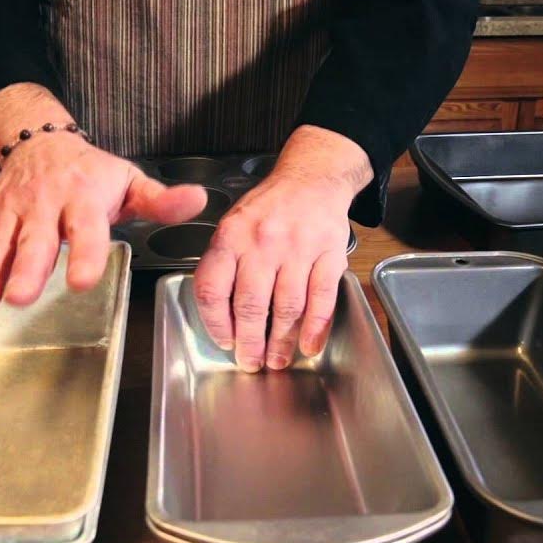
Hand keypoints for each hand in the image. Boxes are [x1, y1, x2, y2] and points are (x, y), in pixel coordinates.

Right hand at [0, 85, 205, 307]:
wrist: (41, 140)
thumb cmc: (91, 173)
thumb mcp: (129, 182)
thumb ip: (161, 201)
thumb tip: (198, 200)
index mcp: (83, 200)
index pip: (87, 229)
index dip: (86, 255)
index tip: (84, 281)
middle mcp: (45, 206)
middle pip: (35, 241)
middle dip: (27, 270)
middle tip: (20, 298)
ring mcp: (12, 211)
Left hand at [193, 126, 370, 371]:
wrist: (312, 179)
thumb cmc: (268, 210)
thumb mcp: (232, 226)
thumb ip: (224, 265)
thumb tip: (222, 317)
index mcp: (230, 236)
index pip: (213, 289)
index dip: (216, 324)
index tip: (224, 342)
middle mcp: (262, 242)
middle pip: (250, 305)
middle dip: (249, 343)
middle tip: (250, 363)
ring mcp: (298, 248)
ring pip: (286, 306)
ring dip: (281, 341)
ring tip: (277, 361)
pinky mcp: (329, 253)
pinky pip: (321, 298)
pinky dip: (315, 328)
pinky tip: (308, 345)